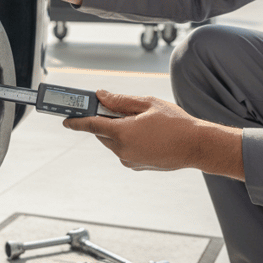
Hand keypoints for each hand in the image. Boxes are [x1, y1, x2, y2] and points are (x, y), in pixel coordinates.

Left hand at [63, 90, 244, 178]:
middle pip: (102, 133)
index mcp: (123, 133)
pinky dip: (127, 140)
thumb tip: (101, 96)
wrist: (197, 147)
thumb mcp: (147, 104)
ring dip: (117, 130)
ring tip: (139, 120)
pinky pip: (124, 150)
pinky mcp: (137, 166)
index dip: (76, 121)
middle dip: (104, 120)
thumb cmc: (176, 123)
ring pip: (113, 142)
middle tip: (113, 108)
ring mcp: (130, 160)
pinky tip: (145, 133)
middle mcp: (123, 150)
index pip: (91, 125)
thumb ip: (120, 101)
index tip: (65, 119)